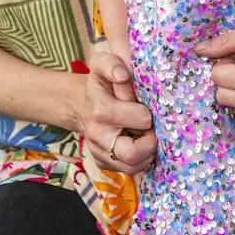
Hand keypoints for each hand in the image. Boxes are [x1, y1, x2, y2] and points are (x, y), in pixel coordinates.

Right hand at [78, 52, 156, 173]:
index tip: (148, 107)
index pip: (142, 120)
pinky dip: (140, 159)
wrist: (81, 104)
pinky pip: (130, 170)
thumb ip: (111, 64)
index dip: (150, 114)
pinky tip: (138, 142)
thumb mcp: (101, 64)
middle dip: (151, 141)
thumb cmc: (99, 84)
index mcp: (101, 111)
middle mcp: (98, 136)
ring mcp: (100, 153)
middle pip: (134, 153)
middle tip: (153, 128)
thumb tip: (123, 74)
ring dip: (147, 151)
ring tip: (146, 135)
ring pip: (134, 166)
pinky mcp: (102, 164)